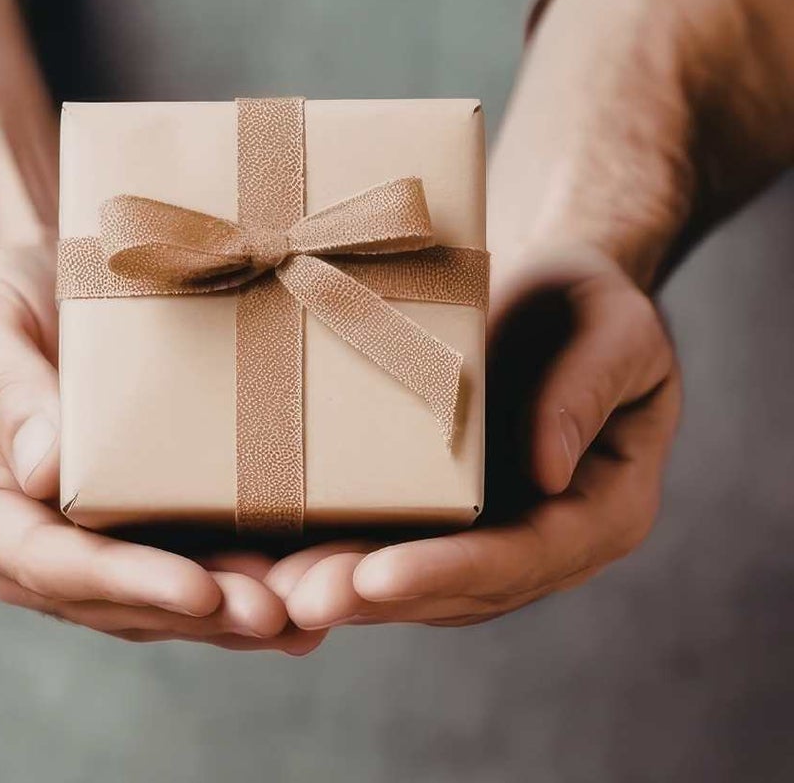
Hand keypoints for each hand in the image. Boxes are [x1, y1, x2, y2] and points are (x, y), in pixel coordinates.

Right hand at [0, 244, 327, 651]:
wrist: (40, 284)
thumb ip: (2, 389)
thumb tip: (42, 475)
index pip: (41, 560)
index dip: (119, 581)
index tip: (194, 587)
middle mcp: (24, 546)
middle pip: (112, 601)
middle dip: (197, 614)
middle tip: (278, 613)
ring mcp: (85, 550)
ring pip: (161, 605)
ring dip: (236, 617)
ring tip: (309, 612)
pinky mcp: (141, 536)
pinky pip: (193, 573)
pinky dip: (250, 585)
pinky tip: (313, 592)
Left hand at [270, 244, 679, 630]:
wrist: (554, 287)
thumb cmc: (592, 300)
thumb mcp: (615, 329)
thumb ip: (588, 390)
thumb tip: (548, 472)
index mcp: (604, 509)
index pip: (526, 558)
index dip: (452, 571)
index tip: (381, 577)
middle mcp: (547, 537)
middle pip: (461, 588)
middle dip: (379, 597)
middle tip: (303, 601)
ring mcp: (492, 528)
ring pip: (418, 580)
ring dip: (347, 590)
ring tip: (276, 596)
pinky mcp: (443, 505)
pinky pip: (390, 539)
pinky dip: (337, 553)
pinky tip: (275, 562)